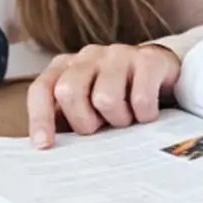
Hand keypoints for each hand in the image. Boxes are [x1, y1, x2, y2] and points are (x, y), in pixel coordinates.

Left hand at [27, 43, 180, 148]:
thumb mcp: (87, 108)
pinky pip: (140, 99)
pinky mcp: (147, 59)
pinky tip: (146, 113)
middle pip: (69, 92)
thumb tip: (45, 148)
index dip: (40, 118)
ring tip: (126, 119)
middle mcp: (88, 55)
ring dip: (118, 120)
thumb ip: (66, 121)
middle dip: (83, 121)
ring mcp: (117, 54)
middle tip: (100, 127)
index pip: (42, 90)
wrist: (162, 75)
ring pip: (105, 98)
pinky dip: (144, 116)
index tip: (44, 145)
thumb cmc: (117, 98)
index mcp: (66, 66)